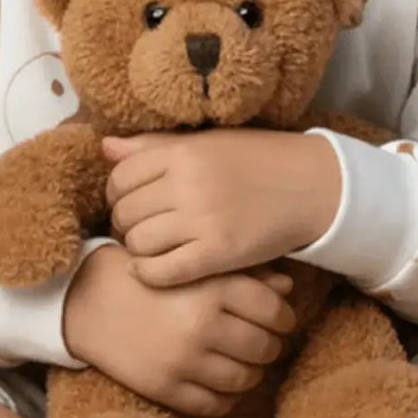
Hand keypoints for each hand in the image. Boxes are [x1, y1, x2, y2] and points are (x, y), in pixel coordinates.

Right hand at [63, 242, 299, 417]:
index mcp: (211, 288)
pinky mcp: (165, 388)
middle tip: (262, 342)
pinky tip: (221, 385)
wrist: (90, 300)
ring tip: (243, 363)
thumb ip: (242, 274)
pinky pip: (215, 405)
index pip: (274, 311)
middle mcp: (201, 325)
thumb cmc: (149, 277)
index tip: (280, 319)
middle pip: (264, 348)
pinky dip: (226, 398)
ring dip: (251, 374)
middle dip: (270, 346)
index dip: (284, 318)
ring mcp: (183, 361)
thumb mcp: (193, 267)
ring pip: (245, 380)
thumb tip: (288, 287)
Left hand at [100, 127, 341, 288]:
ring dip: (139, 249)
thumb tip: (106, 148)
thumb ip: (155, 146)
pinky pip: (163, 271)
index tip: (132, 202)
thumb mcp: (207, 143)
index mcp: (182, 151)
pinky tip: (158, 269)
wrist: (312, 186)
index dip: (118, 193)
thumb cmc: (258, 160)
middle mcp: (187, 183)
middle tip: (143, 228)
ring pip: (138, 243)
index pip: (120, 177)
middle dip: (126, 223)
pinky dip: (151, 274)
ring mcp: (202, 219)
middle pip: (125, 212)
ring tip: (154, 247)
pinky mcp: (218, 253)